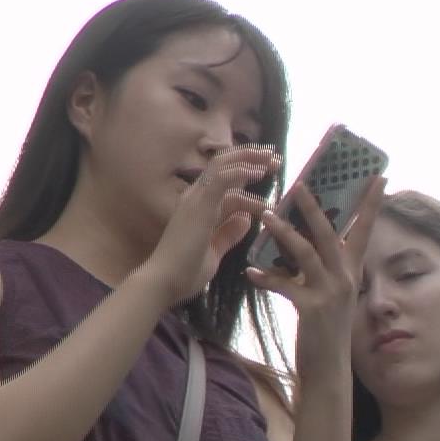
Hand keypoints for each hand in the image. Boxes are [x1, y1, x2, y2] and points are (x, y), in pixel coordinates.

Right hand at [146, 146, 280, 305]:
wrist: (164, 282)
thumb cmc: (185, 272)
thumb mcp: (214, 251)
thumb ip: (228, 234)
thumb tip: (246, 220)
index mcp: (199, 206)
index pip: (223, 180)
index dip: (245, 173)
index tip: (267, 173)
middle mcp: (196, 196)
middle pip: (224, 165)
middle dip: (251, 158)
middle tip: (276, 159)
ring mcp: (196, 198)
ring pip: (223, 165)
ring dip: (250, 159)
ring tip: (274, 161)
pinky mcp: (199, 205)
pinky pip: (221, 179)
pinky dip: (240, 172)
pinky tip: (258, 173)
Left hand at [246, 176, 384, 379]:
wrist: (327, 369)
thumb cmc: (326, 330)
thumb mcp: (332, 295)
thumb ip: (324, 269)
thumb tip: (307, 241)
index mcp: (351, 272)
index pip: (364, 230)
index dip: (371, 204)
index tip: (380, 177)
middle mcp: (345, 279)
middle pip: (329, 233)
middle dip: (313, 207)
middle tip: (299, 183)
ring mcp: (330, 293)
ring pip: (305, 253)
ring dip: (284, 232)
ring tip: (267, 215)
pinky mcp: (311, 309)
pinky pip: (285, 286)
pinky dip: (266, 278)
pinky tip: (251, 273)